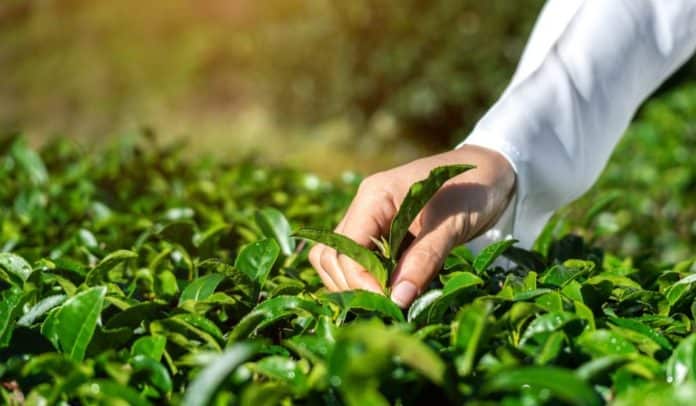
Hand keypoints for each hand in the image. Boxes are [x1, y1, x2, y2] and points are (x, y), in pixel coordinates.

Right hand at [308, 144, 515, 307]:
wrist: (492, 173)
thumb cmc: (473, 191)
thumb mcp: (451, 226)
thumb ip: (423, 260)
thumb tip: (396, 299)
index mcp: (374, 197)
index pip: (345, 248)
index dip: (359, 280)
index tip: (389, 303)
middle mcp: (364, 207)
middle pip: (331, 256)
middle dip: (352, 286)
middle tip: (386, 307)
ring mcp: (369, 220)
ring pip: (337, 260)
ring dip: (354, 285)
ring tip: (387, 302)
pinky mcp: (381, 234)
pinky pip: (360, 261)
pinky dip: (369, 280)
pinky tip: (393, 291)